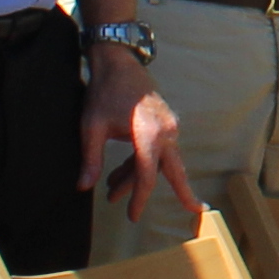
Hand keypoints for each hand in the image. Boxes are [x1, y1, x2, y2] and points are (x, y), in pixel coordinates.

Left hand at [80, 45, 184, 222]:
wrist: (118, 62)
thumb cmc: (104, 92)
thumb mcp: (92, 127)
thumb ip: (91, 159)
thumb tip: (83, 188)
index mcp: (149, 133)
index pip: (147, 174)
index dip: (139, 198)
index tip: (132, 216)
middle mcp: (166, 131)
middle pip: (175, 169)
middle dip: (183, 191)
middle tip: (195, 211)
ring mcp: (168, 126)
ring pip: (159, 161)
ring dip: (138, 177)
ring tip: (112, 193)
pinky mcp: (163, 123)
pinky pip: (156, 150)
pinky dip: (139, 164)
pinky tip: (118, 174)